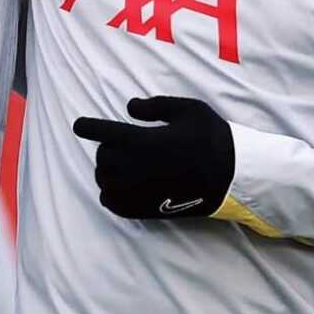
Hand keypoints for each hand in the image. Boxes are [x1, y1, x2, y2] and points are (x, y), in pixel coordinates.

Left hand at [73, 96, 233, 219]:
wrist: (234, 176)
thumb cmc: (212, 138)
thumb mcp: (188, 109)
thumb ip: (156, 105)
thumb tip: (130, 107)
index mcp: (146, 140)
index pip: (105, 132)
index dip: (88, 127)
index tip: (79, 125)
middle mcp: (138, 166)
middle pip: (103, 158)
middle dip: (105, 149)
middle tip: (115, 144)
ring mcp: (142, 190)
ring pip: (105, 182)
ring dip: (106, 172)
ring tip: (116, 166)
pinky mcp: (148, 208)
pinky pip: (115, 206)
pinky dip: (109, 195)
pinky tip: (116, 188)